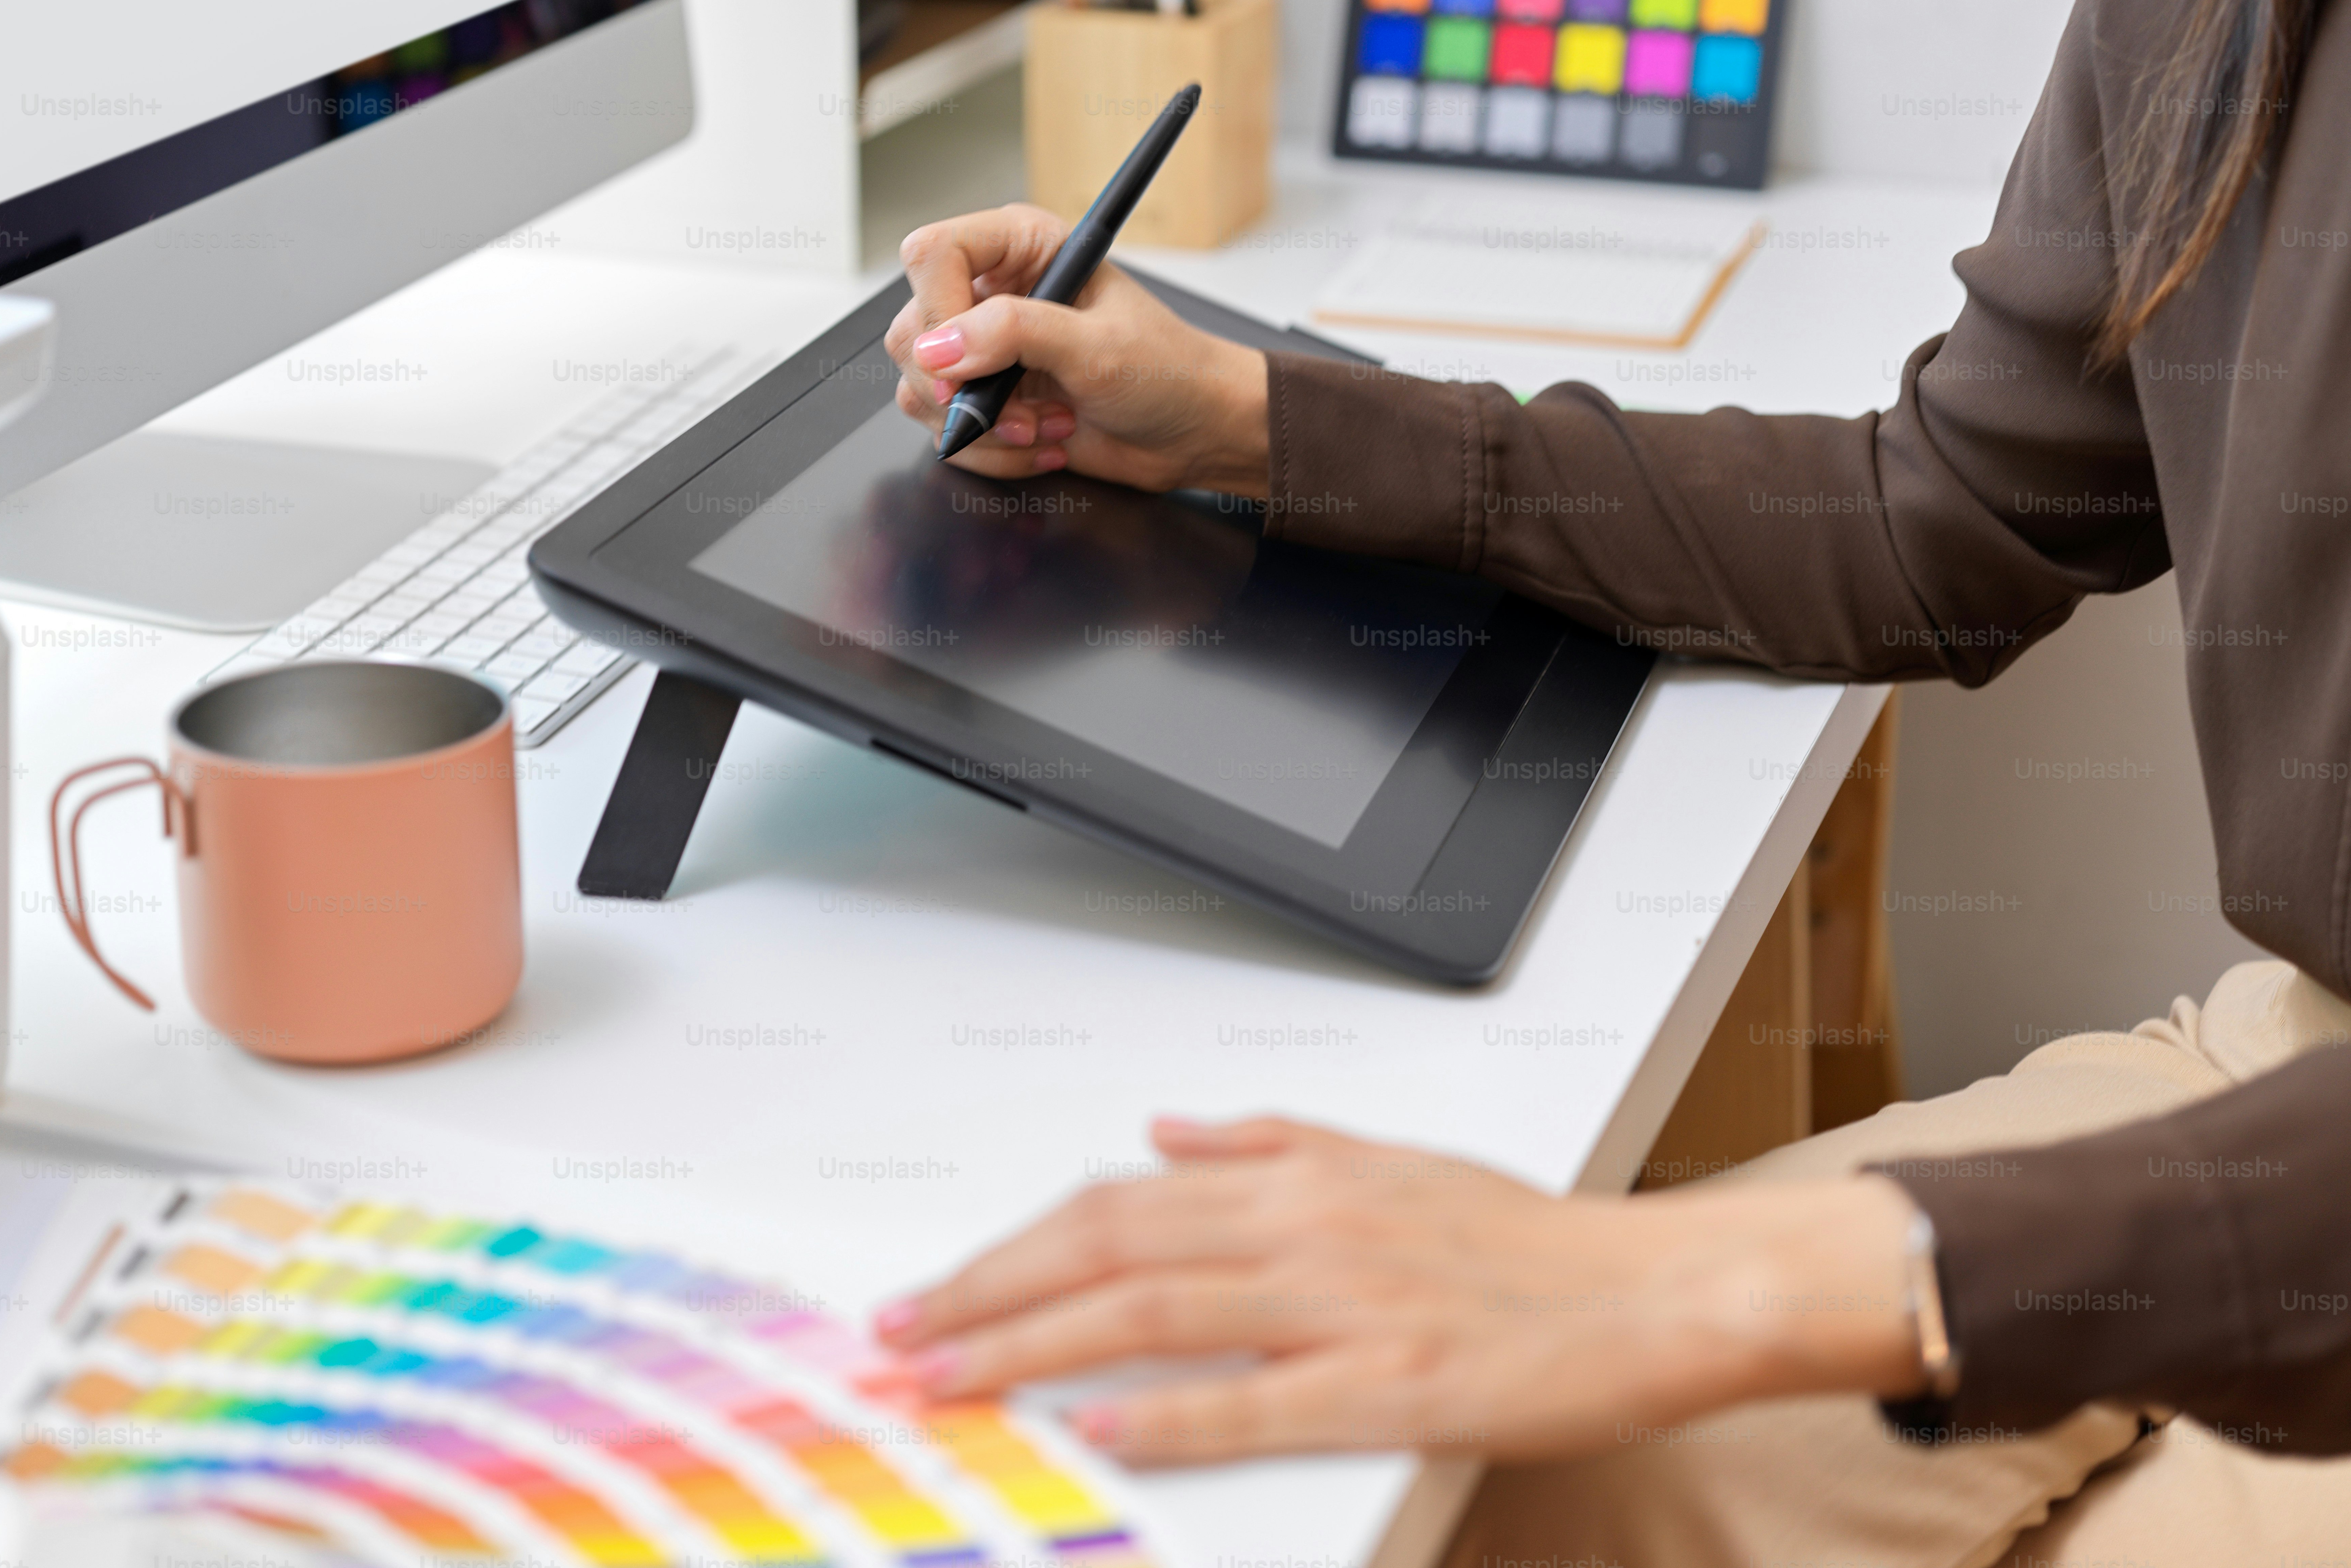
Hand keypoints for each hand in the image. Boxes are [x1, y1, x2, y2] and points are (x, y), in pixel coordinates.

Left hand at [875, 1116, 1925, 1465]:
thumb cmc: (1523, 1241)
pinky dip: (1164, 1412)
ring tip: (951, 1376)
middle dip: (988, 1295)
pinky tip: (1096, 1425)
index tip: (940, 1284)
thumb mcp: (1387, 1160)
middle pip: (1107, 1252)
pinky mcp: (1389, 1382)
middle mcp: (1305, 1231)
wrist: (1650, 1292)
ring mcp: (1344, 1307)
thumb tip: (1162, 1126)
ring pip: (1153, 1316)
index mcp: (1299, 1181)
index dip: (1013, 1245)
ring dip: (1035, 1346)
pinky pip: (1253, 1400)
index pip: (1115, 1205)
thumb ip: (1264, 1140)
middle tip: (902, 1335)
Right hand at [886, 204, 1271, 496]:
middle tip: (1015, 406)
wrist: (1193, 433)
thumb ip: (1014, 334)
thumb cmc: (1168, 372)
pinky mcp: (987, 400)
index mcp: (1022, 248)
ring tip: (1044, 425)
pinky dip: (990, 450)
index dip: (938, 310)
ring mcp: (985, 351)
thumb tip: (940, 348)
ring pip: (920, 386)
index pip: (932, 255)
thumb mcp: (1097, 345)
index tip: (963, 359)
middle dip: (961, 385)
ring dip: (981, 424)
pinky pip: (944, 429)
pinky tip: (1043, 443)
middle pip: (914, 329)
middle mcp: (993, 294)